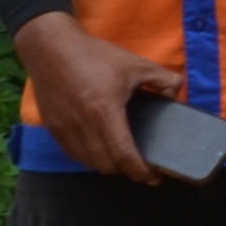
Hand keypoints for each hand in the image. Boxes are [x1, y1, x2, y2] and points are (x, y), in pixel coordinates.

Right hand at [14, 11, 173, 184]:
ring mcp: (63, 128)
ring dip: (105, 165)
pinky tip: (98, 148)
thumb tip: (176, 96)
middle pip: (105, 165)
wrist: (49, 46)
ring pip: (86, 162)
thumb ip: (163, 80)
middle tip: (139, 165)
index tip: (153, 178)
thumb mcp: (136, 64)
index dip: (140, 172)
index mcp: (105, 113)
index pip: (123, 155)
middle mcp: (82, 126)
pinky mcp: (51, 126)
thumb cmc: (94, 55)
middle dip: (125, 171)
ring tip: (120, 158)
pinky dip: (87, 157)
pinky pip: (71, 153)